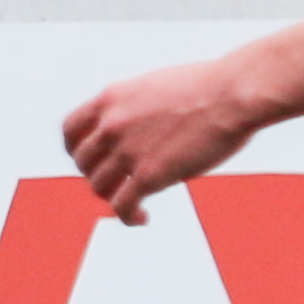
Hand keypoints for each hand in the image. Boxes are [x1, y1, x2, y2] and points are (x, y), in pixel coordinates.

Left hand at [62, 58, 258, 226]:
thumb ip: (138, 106)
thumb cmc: (209, 87)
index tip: (88, 161)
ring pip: (99, 186)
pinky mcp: (148, 176)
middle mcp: (112, 123)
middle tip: (117, 183)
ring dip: (113, 198)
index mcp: (112, 98)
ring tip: (134, 204)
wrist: (232, 94)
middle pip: (83, 162)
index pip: (71, 129)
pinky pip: (122, 206)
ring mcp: (128, 150)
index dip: (75, 150)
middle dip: (97, 175)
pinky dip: (128, 217)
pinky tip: (142, 218)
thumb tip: (142, 125)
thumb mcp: (157, 86)